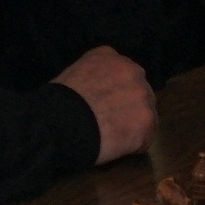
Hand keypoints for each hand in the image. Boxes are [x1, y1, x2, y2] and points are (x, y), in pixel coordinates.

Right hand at [51, 45, 153, 162]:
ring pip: (146, 114)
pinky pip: (146, 137)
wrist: (60, 123)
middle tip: (111, 122)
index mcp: (111, 56)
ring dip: (133, 126)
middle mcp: (132, 70)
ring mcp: (142, 96)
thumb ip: (94, 75)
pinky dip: (134, 145)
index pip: (124, 73)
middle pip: (140, 91)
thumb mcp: (73, 72)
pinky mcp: (146, 122)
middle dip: (129, 106)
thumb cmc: (58, 102)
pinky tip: (116, 147)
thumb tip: (99, 91)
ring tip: (112, 138)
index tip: (106, 104)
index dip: (117, 91)